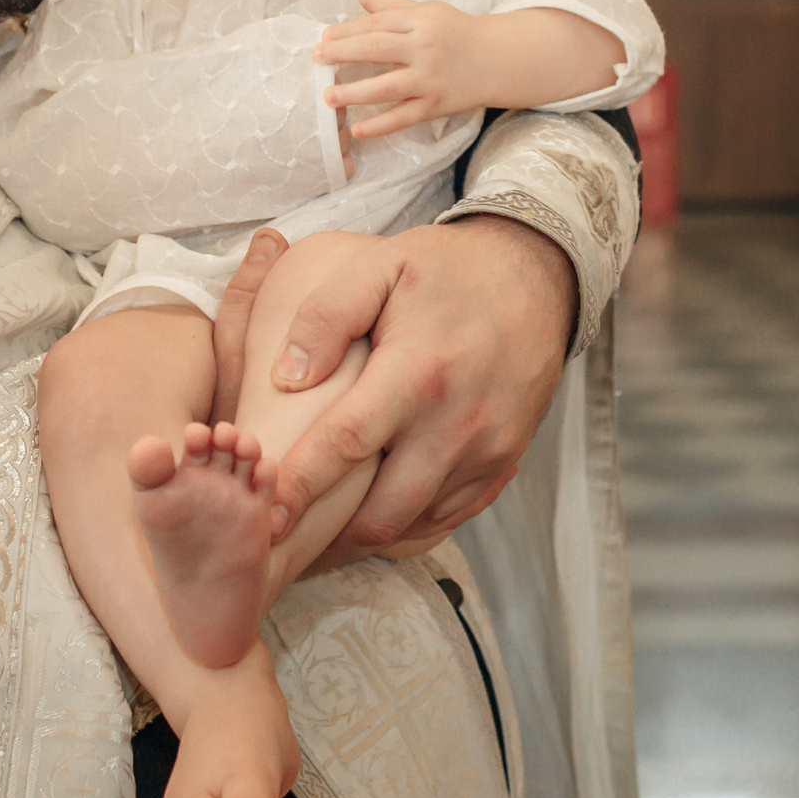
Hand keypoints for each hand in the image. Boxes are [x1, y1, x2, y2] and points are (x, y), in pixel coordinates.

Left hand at [264, 215, 572, 570]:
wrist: (534, 279)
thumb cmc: (446, 271)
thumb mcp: (380, 266)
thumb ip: (326, 316)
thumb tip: (285, 378)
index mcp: (419, 371)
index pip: (347, 443)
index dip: (300, 485)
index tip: (264, 513)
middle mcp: (458, 422)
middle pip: (383, 512)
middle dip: (329, 531)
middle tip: (287, 527)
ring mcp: (487, 450)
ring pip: (415, 523)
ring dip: (367, 528)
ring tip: (324, 520)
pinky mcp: (503, 462)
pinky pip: (448, 517)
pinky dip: (408, 521)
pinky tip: (375, 503)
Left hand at [316, 0, 487, 141]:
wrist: (496, 60)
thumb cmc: (455, 32)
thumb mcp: (427, 11)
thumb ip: (390, 5)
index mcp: (421, 21)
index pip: (377, 24)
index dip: (347, 30)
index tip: (323, 37)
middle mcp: (425, 49)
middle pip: (377, 49)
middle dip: (343, 53)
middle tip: (316, 59)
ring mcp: (430, 80)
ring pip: (388, 87)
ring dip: (355, 93)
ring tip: (327, 96)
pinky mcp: (435, 106)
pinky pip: (403, 117)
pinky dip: (380, 126)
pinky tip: (357, 130)